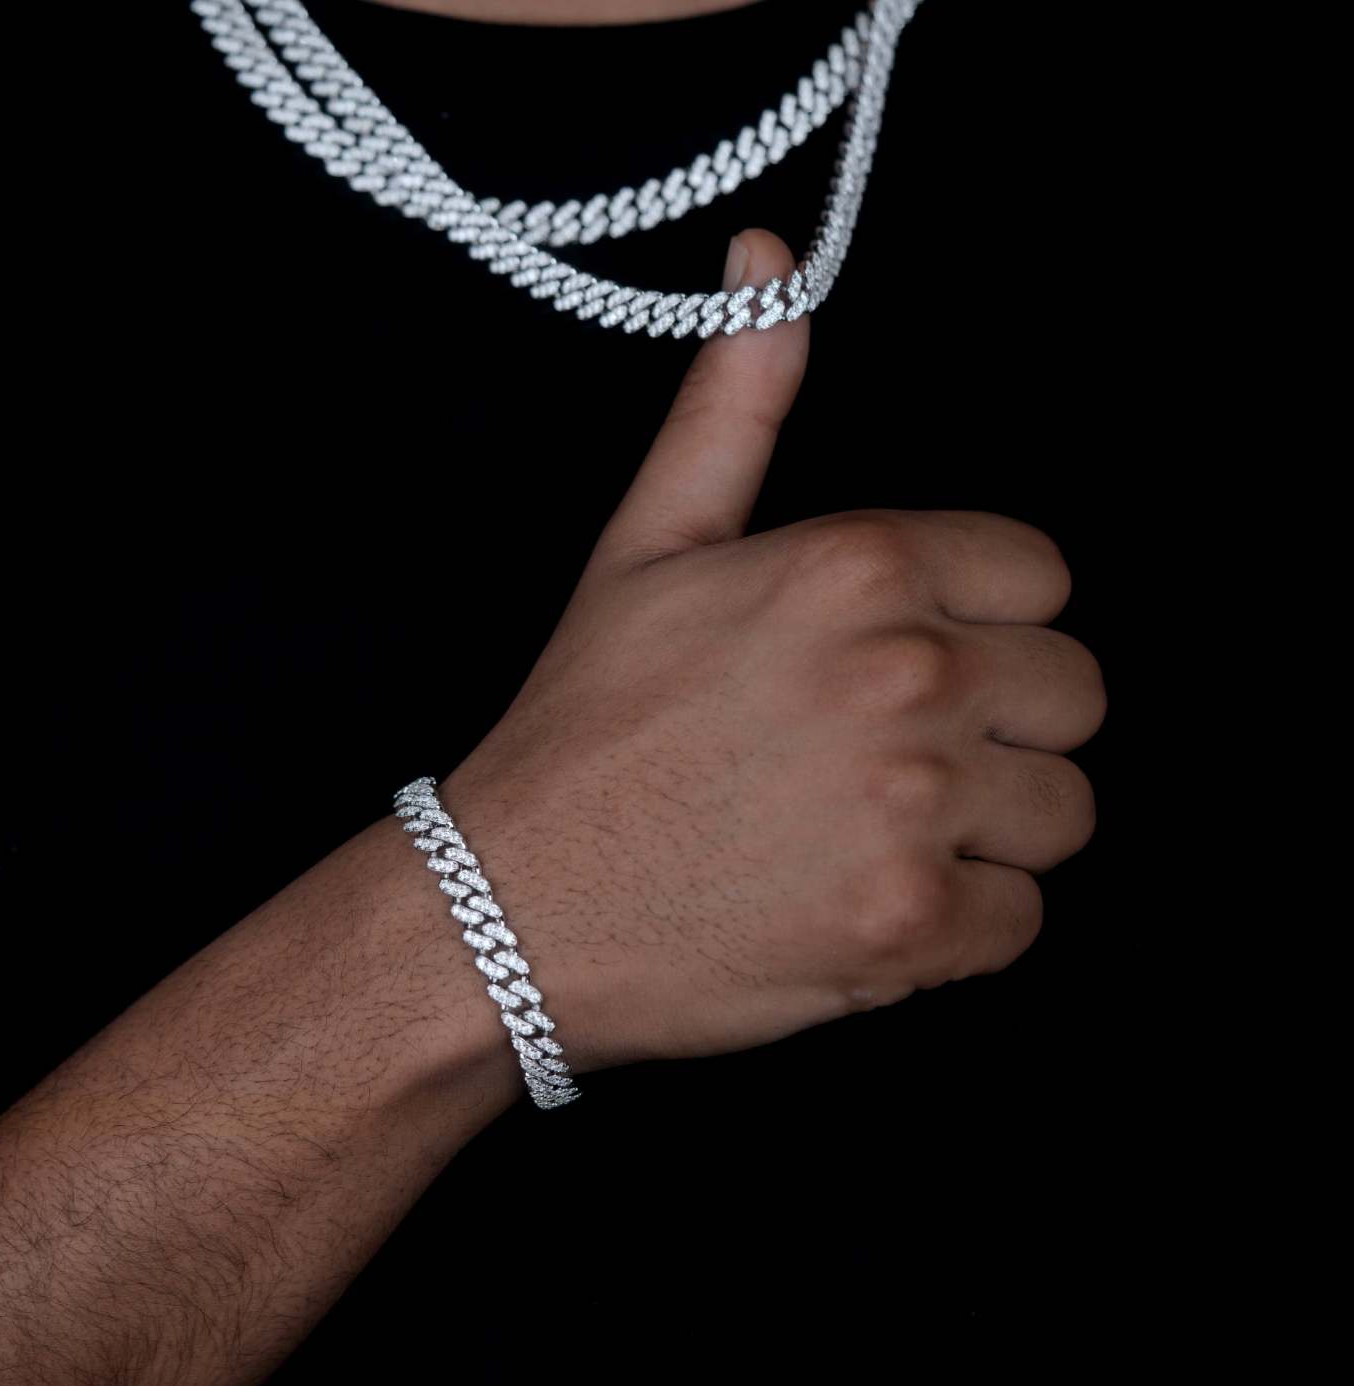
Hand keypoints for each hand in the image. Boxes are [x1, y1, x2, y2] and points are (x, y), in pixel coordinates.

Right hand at [436, 228, 1106, 1075]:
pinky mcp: (911, 927)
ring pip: (1064, 811)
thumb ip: (734, 408)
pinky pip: (1024, 922)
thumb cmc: (583, 730)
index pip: (1043, 578)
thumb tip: (770, 261)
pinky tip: (870, 903)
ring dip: (992, 831)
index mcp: (857, 564)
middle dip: (1004, 727)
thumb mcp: (649, 547)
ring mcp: (914, 807)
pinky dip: (963, 926)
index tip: (919, 667)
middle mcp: (905, 674)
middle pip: (1074, 694)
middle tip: (898, 760)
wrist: (508, 905)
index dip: (986, 626)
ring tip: (881, 835)